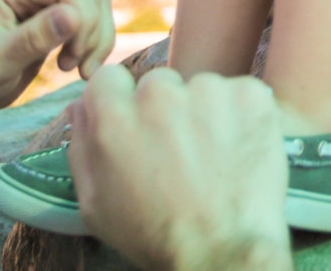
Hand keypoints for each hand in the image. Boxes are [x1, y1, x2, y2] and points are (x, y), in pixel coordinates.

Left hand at [0, 0, 114, 115]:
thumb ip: (34, 38)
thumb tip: (73, 15)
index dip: (82, 21)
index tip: (72, 59)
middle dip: (90, 33)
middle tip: (75, 68)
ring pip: (96, 2)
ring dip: (96, 38)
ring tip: (79, 69)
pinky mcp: (55, 9)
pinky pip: (93, 14)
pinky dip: (95, 40)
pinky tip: (80, 65)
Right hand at [68, 66, 291, 270]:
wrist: (223, 252)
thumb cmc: (154, 235)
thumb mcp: (95, 204)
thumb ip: (82, 147)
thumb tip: (80, 107)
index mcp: (114, 117)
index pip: (110, 79)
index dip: (122, 103)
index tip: (138, 128)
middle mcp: (159, 94)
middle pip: (158, 83)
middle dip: (165, 110)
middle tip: (180, 154)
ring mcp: (208, 90)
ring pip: (201, 88)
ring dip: (206, 113)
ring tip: (213, 159)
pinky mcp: (250, 95)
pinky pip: (241, 93)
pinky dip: (242, 116)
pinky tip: (239, 152)